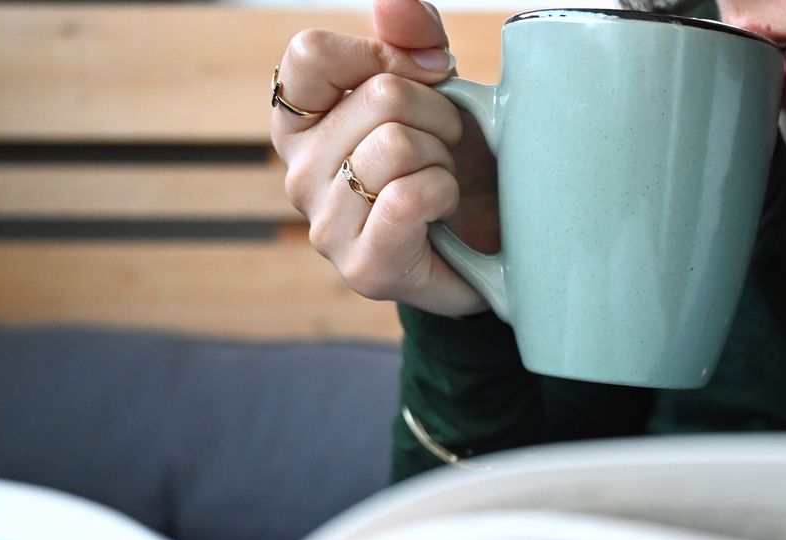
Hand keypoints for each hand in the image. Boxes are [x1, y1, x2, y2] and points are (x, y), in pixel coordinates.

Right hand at [269, 0, 500, 315]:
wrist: (488, 249)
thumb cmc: (452, 161)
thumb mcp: (435, 87)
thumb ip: (411, 36)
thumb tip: (391, 0)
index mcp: (300, 121)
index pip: (309, 52)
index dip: (381, 53)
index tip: (423, 77)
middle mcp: (297, 171)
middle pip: (378, 95)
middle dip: (438, 112)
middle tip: (445, 145)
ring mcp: (325, 224)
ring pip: (396, 144)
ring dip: (445, 156)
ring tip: (443, 179)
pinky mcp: (363, 266)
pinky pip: (408, 195)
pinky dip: (445, 192)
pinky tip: (443, 210)